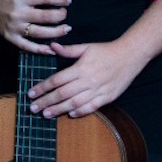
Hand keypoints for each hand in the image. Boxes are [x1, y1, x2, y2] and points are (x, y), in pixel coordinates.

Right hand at [0, 0, 71, 52]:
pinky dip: (40, 50)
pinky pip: (27, 46)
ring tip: (65, 29)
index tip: (68, 1)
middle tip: (65, 15)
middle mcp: (17, 13)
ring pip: (40, 33)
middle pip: (46, 17)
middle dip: (60, 16)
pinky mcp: (10, 37)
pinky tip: (51, 49)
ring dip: (56, 32)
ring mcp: (14, 27)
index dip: (60, 0)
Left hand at [28, 40, 143, 117]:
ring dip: (59, 110)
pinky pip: (92, 107)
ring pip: (75, 102)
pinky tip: (70, 115)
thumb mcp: (86, 47)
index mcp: (80, 68)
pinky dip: (81, 112)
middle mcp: (88, 80)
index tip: (30, 93)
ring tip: (46, 114)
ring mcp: (99, 90)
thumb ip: (67, 50)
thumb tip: (51, 46)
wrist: (131, 55)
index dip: (42, 87)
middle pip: (62, 94)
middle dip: (46, 101)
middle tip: (32, 108)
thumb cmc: (106, 51)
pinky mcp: (108, 97)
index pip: (56, 80)